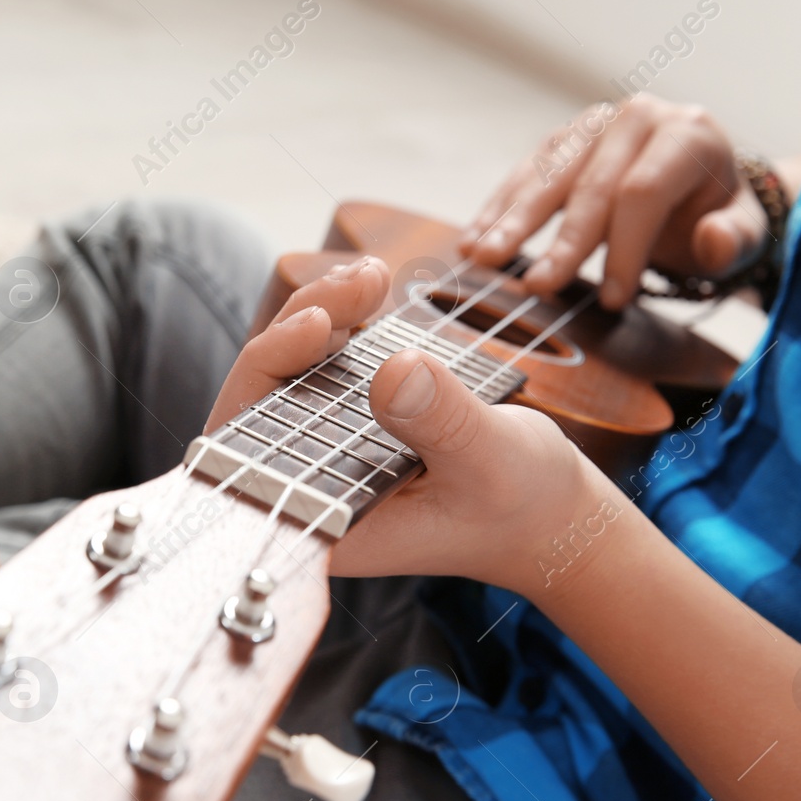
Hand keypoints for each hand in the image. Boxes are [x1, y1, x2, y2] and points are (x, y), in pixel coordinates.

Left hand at [207, 256, 604, 596]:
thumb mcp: (492, 459)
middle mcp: (314, 488)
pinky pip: (322, 367)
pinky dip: (341, 322)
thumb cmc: (523, 504)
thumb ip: (442, 421)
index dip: (264, 380)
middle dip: (299, 329)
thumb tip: (392, 370)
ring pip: (289, 375)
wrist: (548, 508)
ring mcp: (329, 454)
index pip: (252, 451)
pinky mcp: (351, 423)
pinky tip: (368, 289)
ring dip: (320, 315)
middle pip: (261, 401)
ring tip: (370, 277)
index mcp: (328, 522)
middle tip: (357, 285)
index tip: (319, 328)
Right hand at [459, 94, 768, 309]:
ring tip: (481, 258)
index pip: (643, 193)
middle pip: (591, 186)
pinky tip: (473, 239)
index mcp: (688, 135)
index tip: (612, 301)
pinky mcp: (564, 140)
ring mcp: (595, 126)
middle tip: (535, 288)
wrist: (700, 186)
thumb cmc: (716, 216)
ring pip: (549, 176)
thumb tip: (713, 240)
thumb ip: (733, 241)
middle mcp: (638, 118)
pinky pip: (526, 174)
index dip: (624, 249)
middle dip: (562, 243)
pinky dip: (498, 209)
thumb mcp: (743, 235)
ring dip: (512, 222)